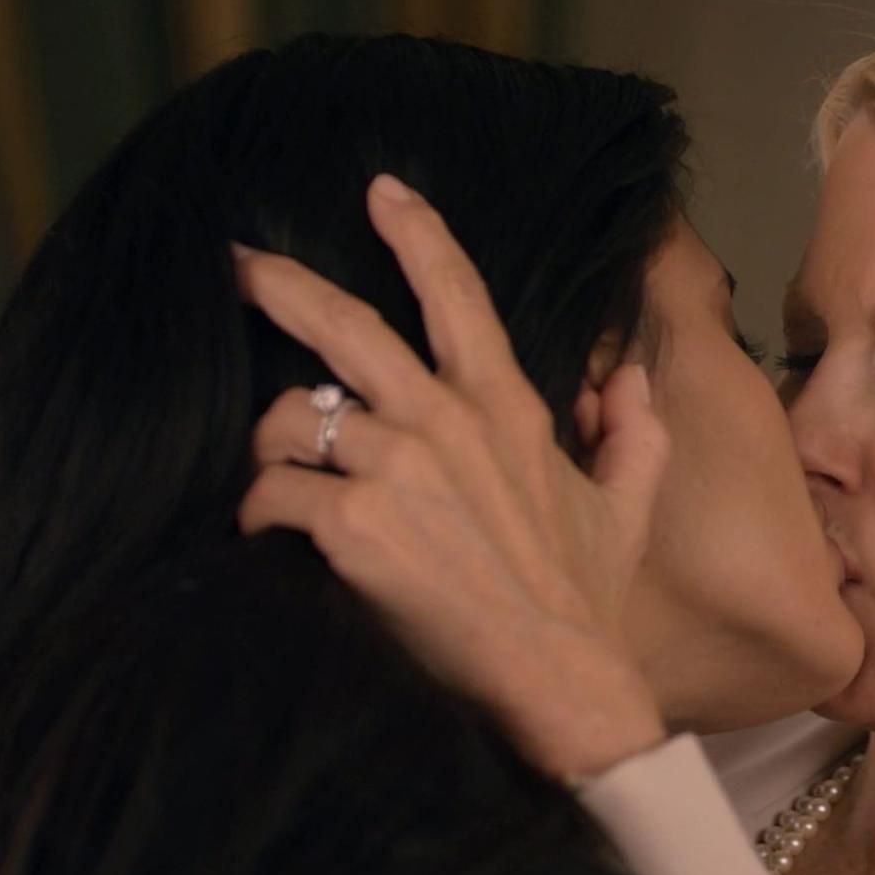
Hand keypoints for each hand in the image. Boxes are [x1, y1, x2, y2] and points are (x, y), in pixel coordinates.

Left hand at [234, 174, 670, 781]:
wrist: (560, 682)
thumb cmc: (586, 603)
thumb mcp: (629, 510)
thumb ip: (636, 437)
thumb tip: (634, 381)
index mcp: (504, 408)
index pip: (458, 298)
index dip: (417, 236)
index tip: (381, 192)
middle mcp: (445, 422)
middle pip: (346, 329)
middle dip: (282, 286)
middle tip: (238, 265)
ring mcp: (396, 468)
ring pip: (291, 418)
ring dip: (269, 446)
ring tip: (270, 477)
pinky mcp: (353, 524)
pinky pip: (272, 492)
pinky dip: (258, 511)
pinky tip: (265, 536)